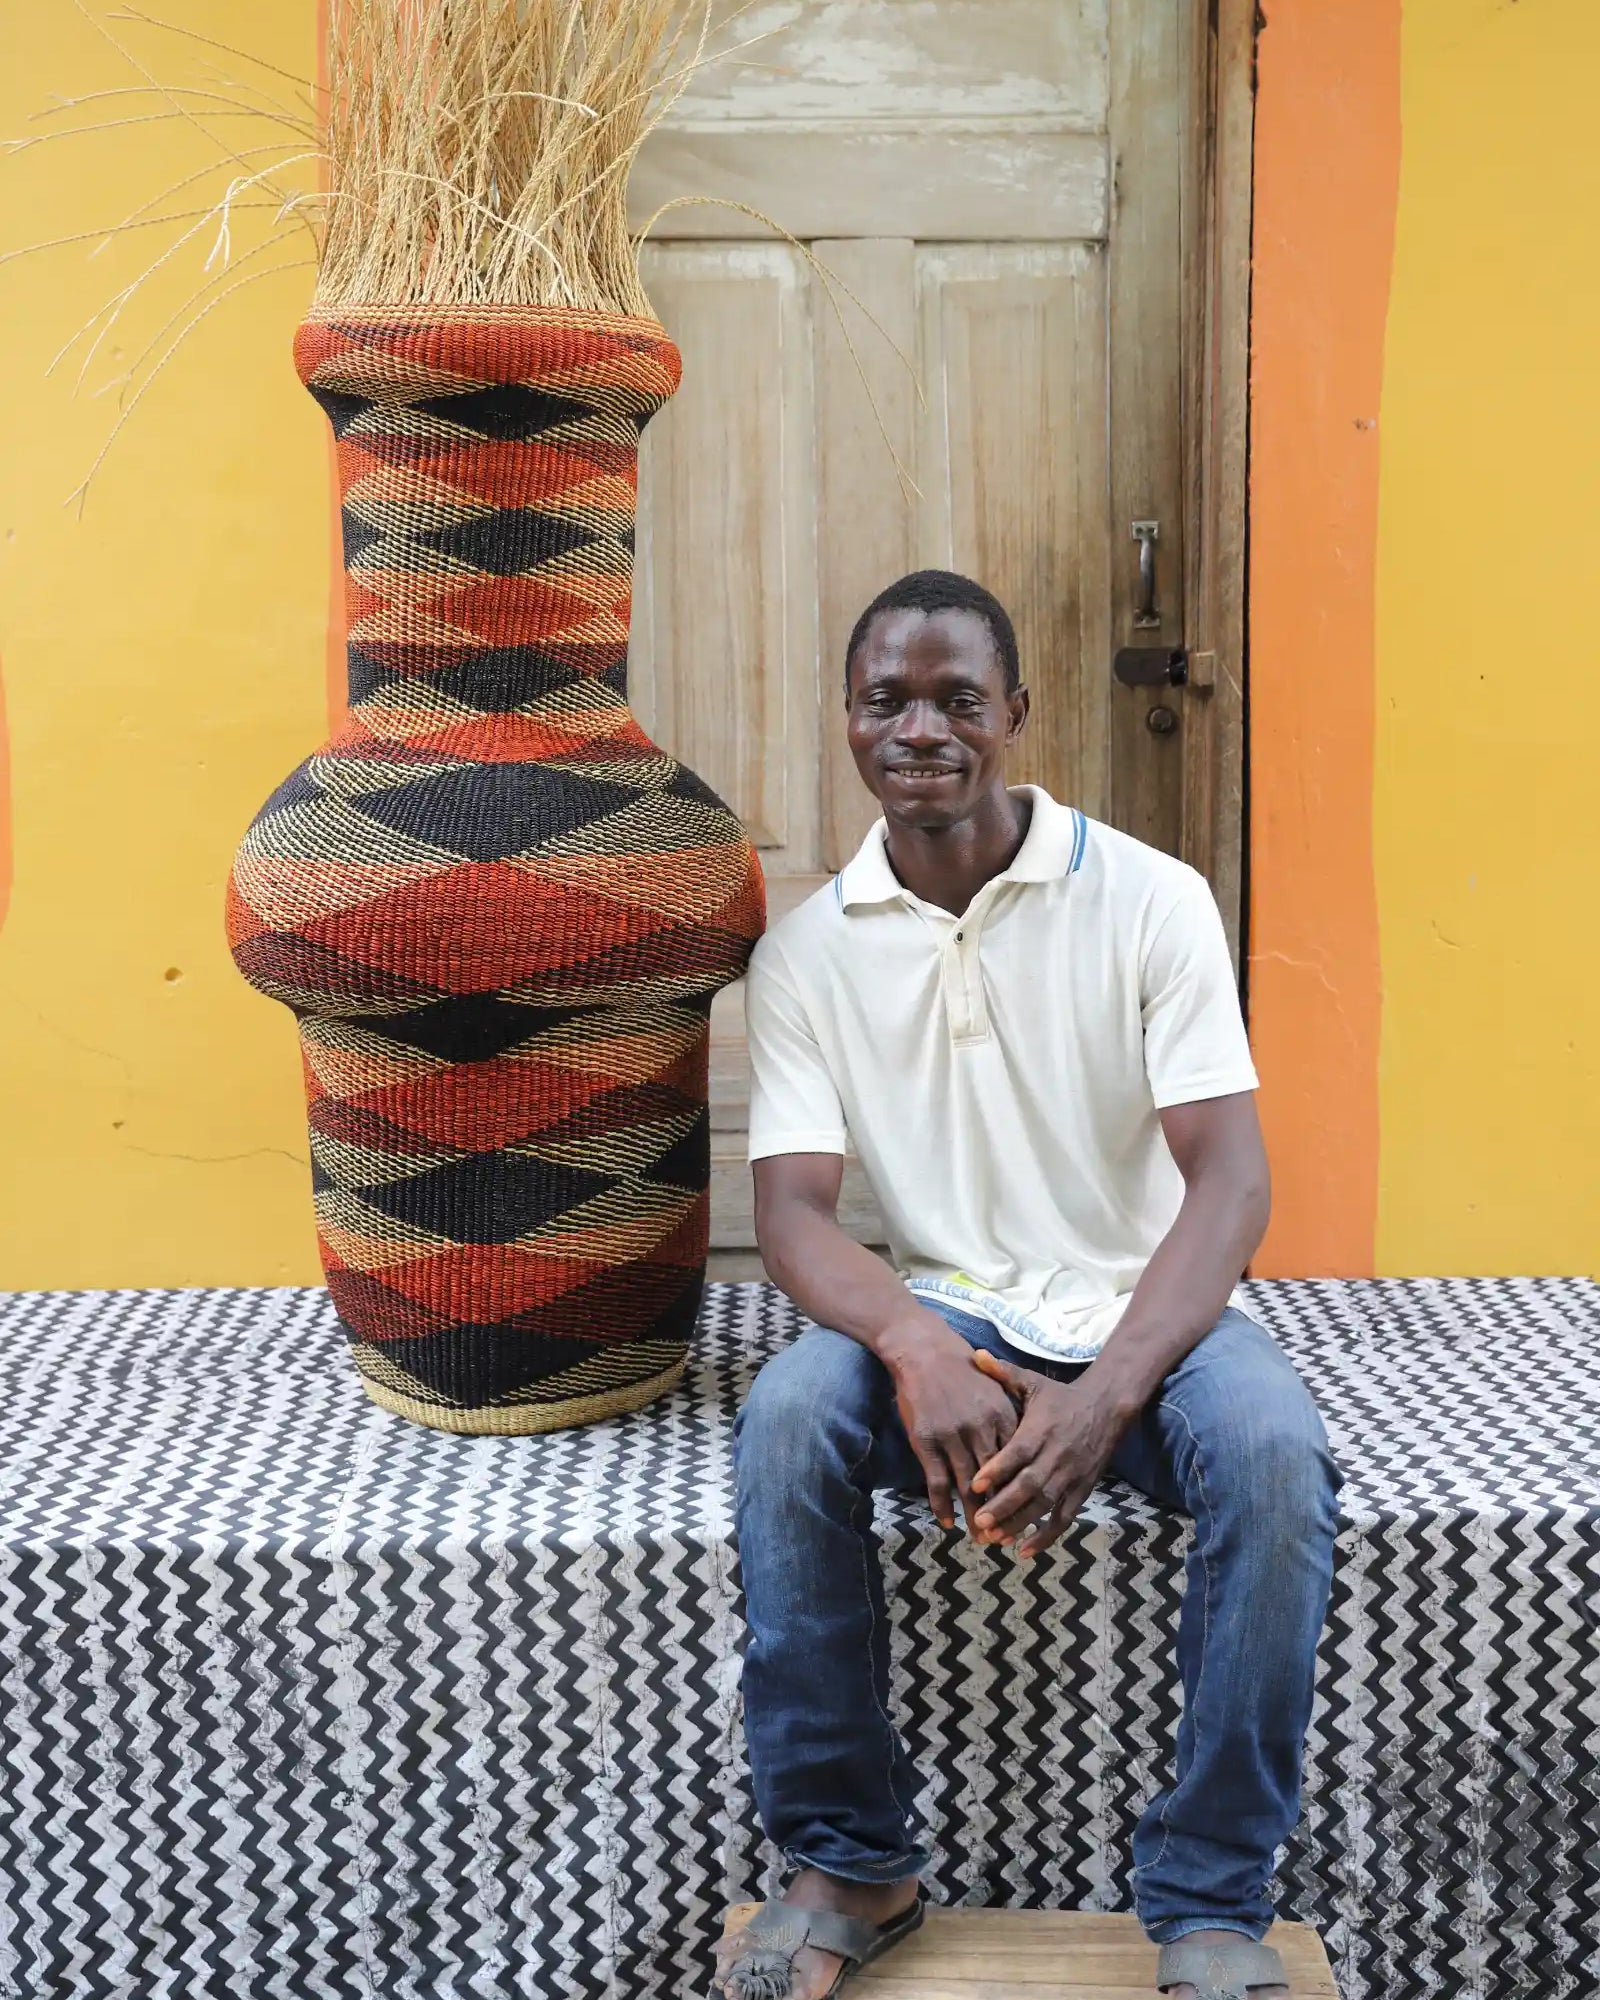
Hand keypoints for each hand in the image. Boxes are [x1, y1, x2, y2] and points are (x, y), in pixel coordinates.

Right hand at [881, 1314, 1021, 1536]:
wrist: (924, 1351)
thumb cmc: (961, 1369)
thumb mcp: (994, 1388)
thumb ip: (1009, 1417)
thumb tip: (1024, 1448)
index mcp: (1001, 1416)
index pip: (1016, 1463)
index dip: (1020, 1492)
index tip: (1026, 1513)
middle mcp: (980, 1429)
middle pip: (995, 1481)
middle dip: (1001, 1512)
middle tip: (1006, 1537)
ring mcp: (952, 1437)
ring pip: (967, 1487)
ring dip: (974, 1515)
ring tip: (981, 1538)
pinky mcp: (926, 1441)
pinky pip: (937, 1481)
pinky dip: (942, 1505)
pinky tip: (946, 1521)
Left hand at [967, 1349, 1129, 1556]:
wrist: (1107, 1407)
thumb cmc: (1061, 1397)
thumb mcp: (1033, 1382)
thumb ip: (1003, 1373)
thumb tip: (974, 1354)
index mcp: (1040, 1429)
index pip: (1017, 1453)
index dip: (997, 1469)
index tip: (974, 1483)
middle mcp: (1056, 1455)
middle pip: (1030, 1485)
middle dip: (1004, 1504)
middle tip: (979, 1520)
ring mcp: (1071, 1476)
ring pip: (1046, 1505)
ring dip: (1021, 1523)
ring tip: (995, 1537)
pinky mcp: (1081, 1491)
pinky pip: (1064, 1519)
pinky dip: (1046, 1536)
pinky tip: (1024, 1551)